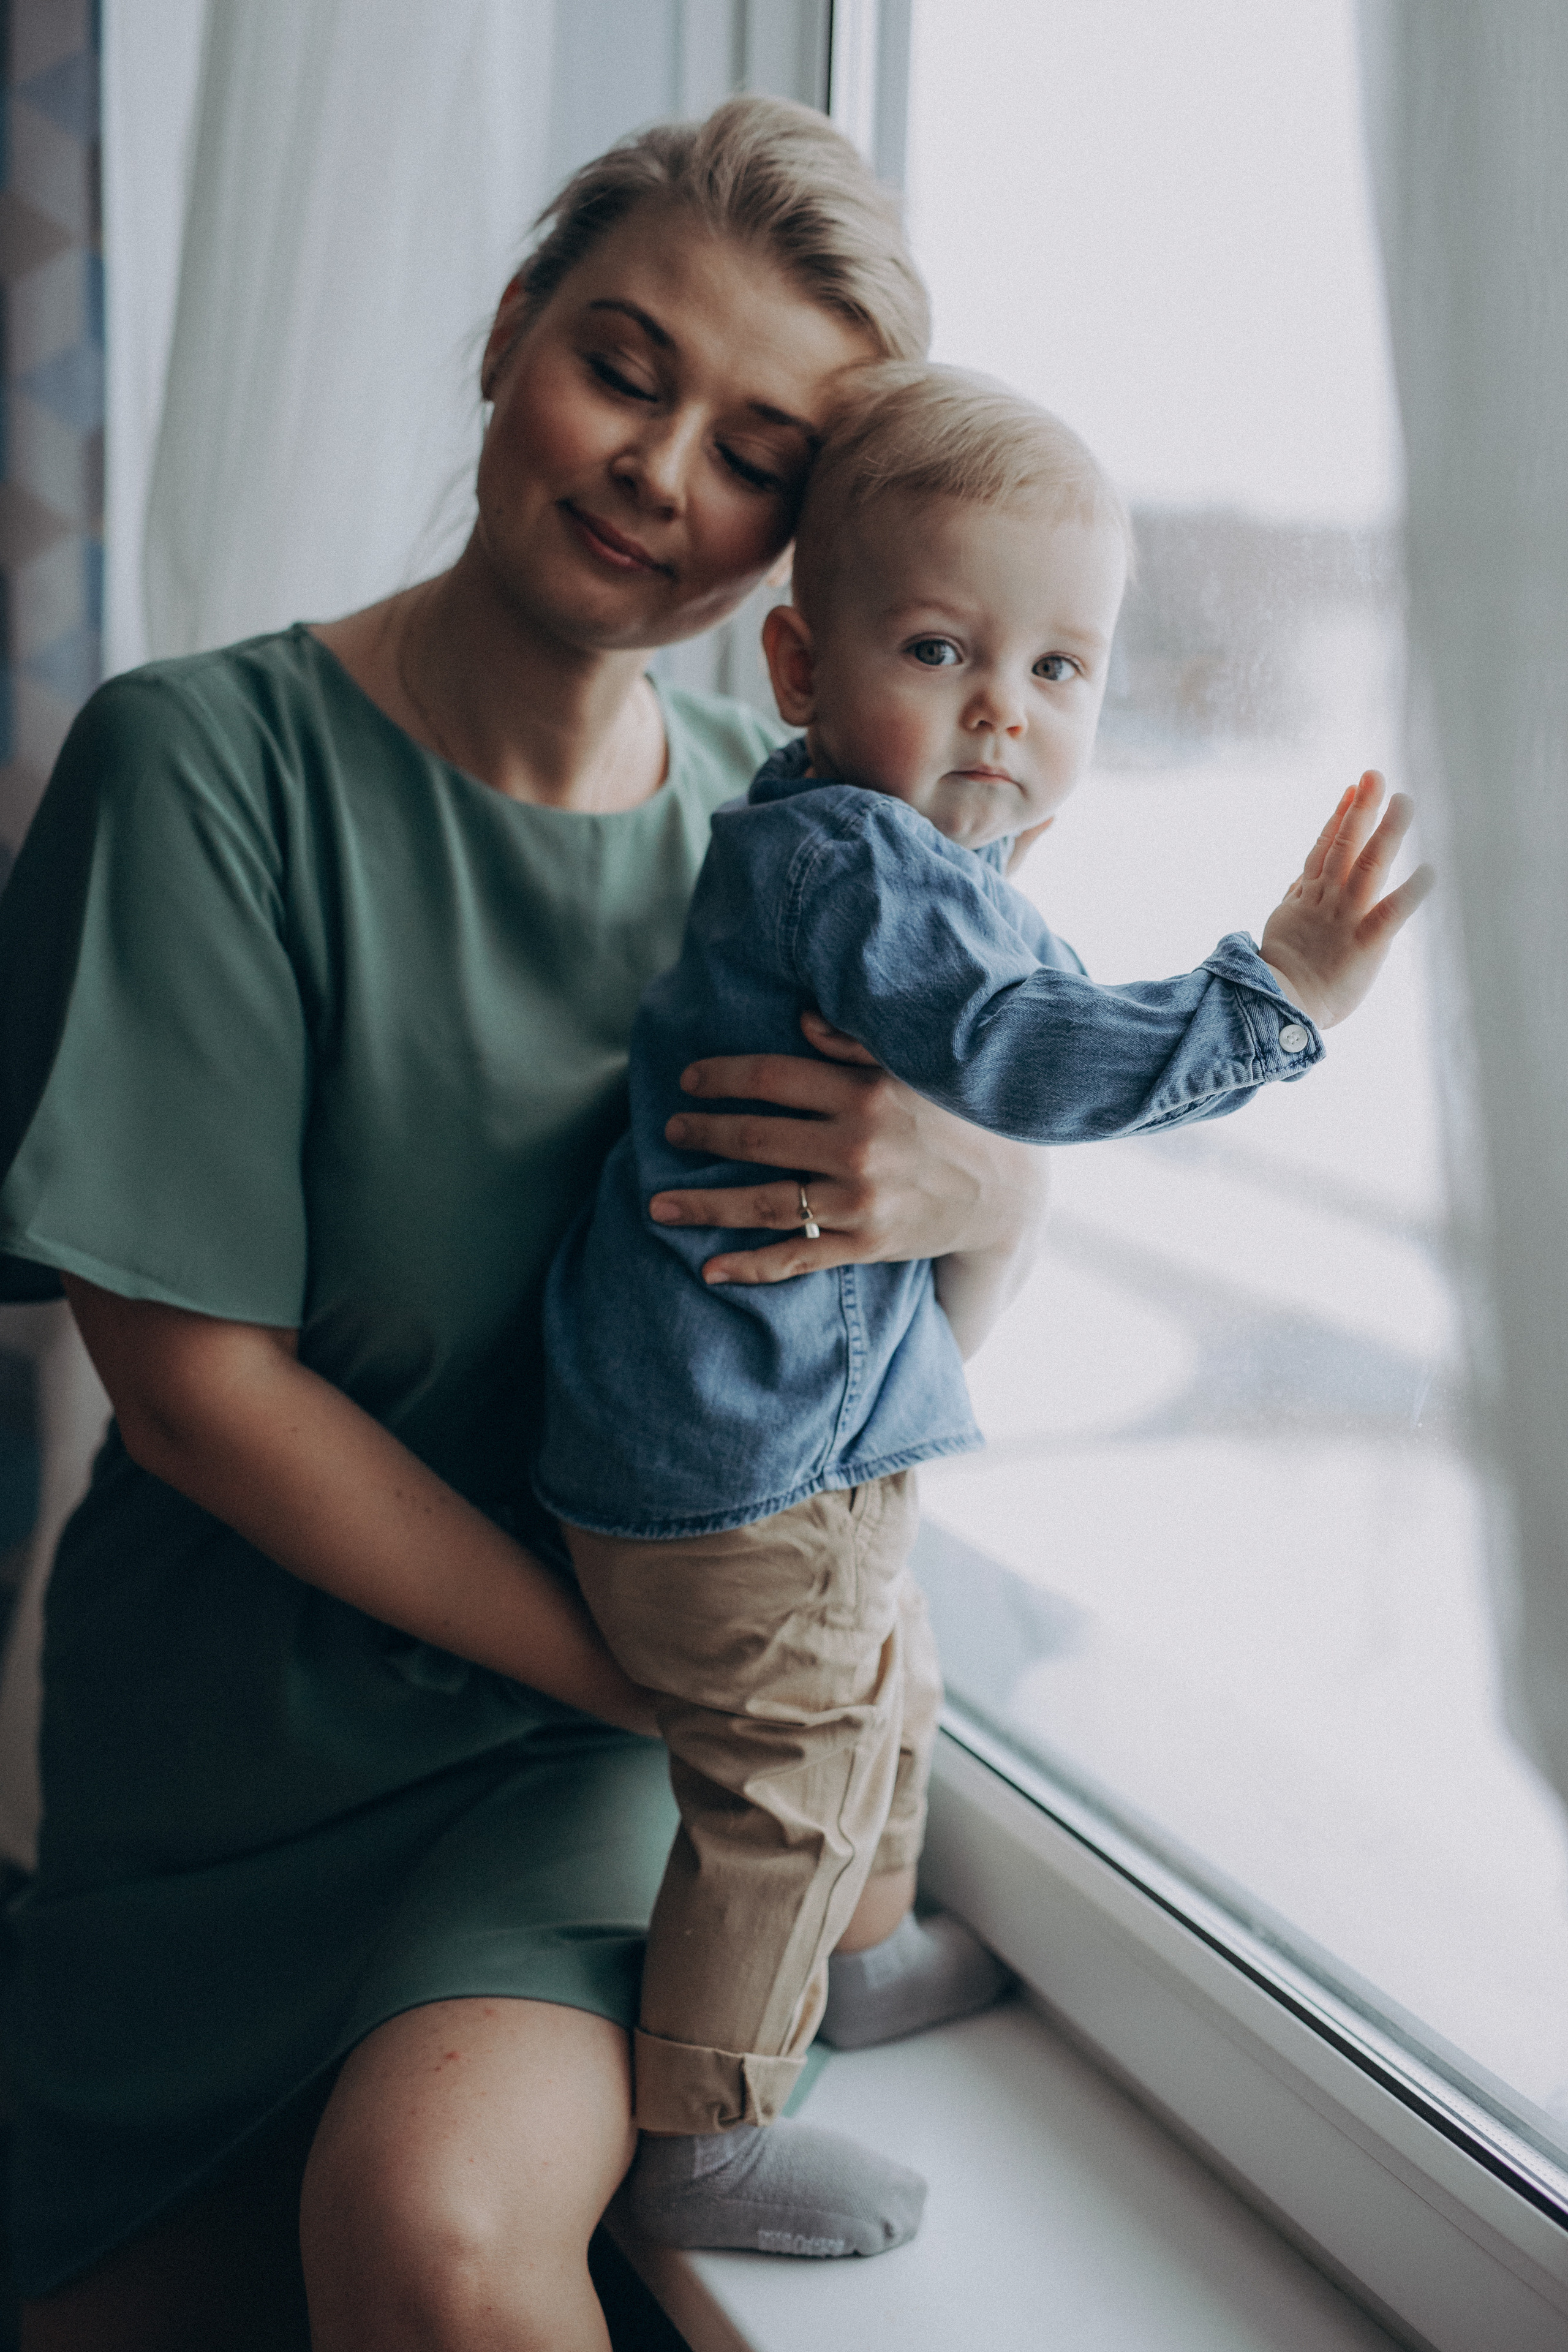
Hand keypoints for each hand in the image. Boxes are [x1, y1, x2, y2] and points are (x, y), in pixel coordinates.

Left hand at [649, 1009, 1049, 1284]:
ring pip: (762, 1202)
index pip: (772, 1077)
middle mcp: (857, 1145)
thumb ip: (857, 1041)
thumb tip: (803, 1020)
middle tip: (670, 1132)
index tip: (688, 1082)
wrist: (1007, 1190)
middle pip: (756, 1138)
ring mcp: (860, 1200)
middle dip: (703, 1134)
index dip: (722, 1078)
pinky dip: (750, 1266)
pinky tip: (710, 1269)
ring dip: (704, 1204)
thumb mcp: (914, 1068)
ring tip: (659, 1205)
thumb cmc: (953, 1117)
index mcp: (864, 1092)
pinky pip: (797, 1256)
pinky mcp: (867, 1243)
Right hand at [1259, 770, 1434, 1029]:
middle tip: (1375, 775)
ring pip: (1366, 867)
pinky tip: (1430, 871)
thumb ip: (1296, 897)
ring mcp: (1345, 919)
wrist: (1278, 1008)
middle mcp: (1327, 901)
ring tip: (1403, 802)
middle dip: (1361, 809)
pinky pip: (1390, 914)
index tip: (1352, 789)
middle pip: (1344, 845)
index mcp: (1307, 898)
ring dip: (1386, 832)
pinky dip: (1410, 892)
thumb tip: (1302, 874)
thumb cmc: (1285, 976)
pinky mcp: (1365, 943)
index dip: (1338, 816)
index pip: (1324, 848)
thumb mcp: (1284, 926)